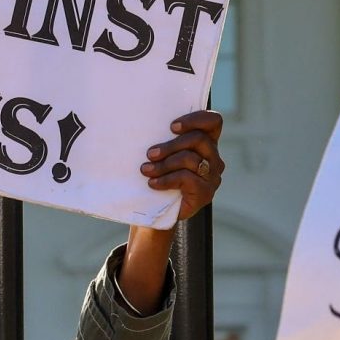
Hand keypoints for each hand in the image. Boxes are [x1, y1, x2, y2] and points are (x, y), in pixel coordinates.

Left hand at [118, 111, 225, 312]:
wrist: (148, 222)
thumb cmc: (146, 188)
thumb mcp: (152, 161)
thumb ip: (156, 145)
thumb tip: (126, 116)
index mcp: (203, 147)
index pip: (213, 122)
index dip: (196, 118)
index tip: (171, 124)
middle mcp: (212, 163)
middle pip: (201, 141)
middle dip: (173, 144)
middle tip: (151, 151)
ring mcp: (209, 182)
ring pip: (194, 160)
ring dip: (167, 161)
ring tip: (147, 167)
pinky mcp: (201, 199)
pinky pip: (189, 180)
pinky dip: (167, 178)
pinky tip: (151, 180)